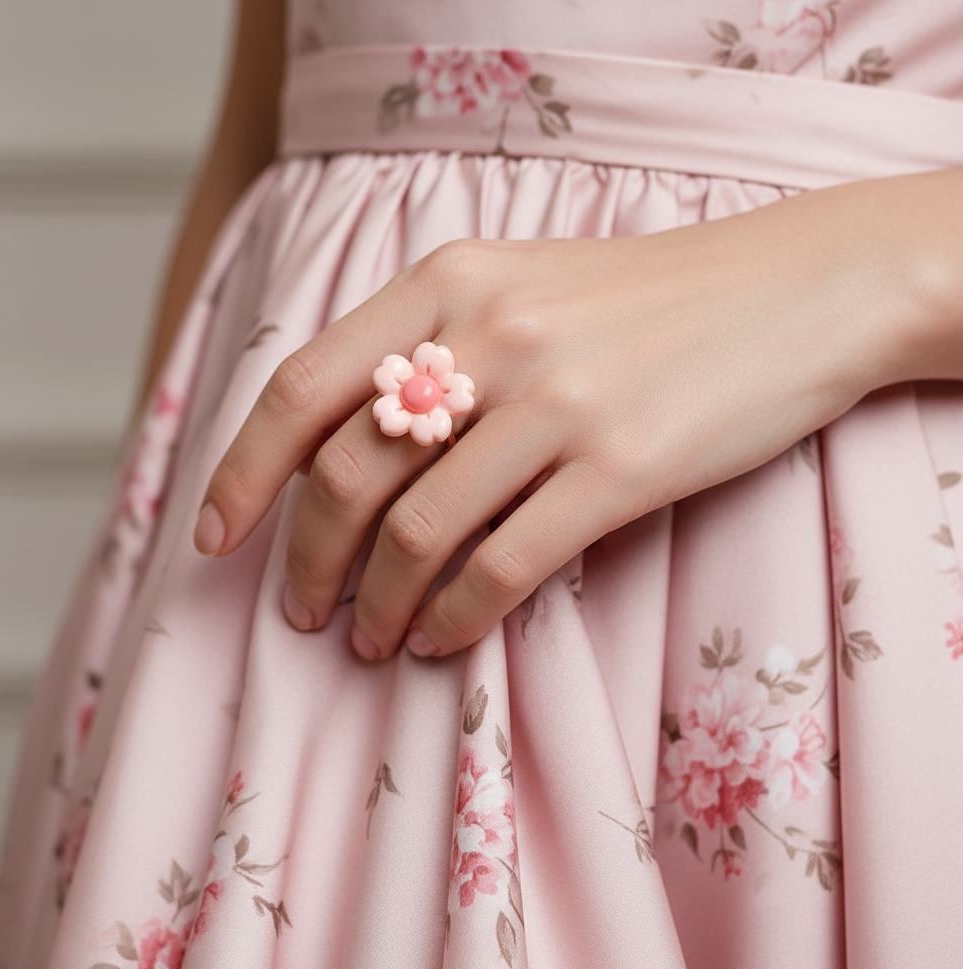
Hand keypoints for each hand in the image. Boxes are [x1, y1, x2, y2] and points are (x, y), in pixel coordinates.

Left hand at [193, 173, 957, 659]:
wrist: (794, 291)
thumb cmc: (646, 301)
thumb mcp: (522, 287)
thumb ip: (432, 351)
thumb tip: (347, 458)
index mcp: (448, 285)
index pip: (301, 388)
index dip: (242, 472)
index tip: (215, 538)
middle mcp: (489, 338)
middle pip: (347, 476)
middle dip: (305, 561)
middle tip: (301, 612)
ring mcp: (556, 404)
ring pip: (417, 535)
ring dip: (375, 606)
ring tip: (368, 640)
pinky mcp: (620, 469)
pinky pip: (502, 567)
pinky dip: (454, 619)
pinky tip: (438, 640)